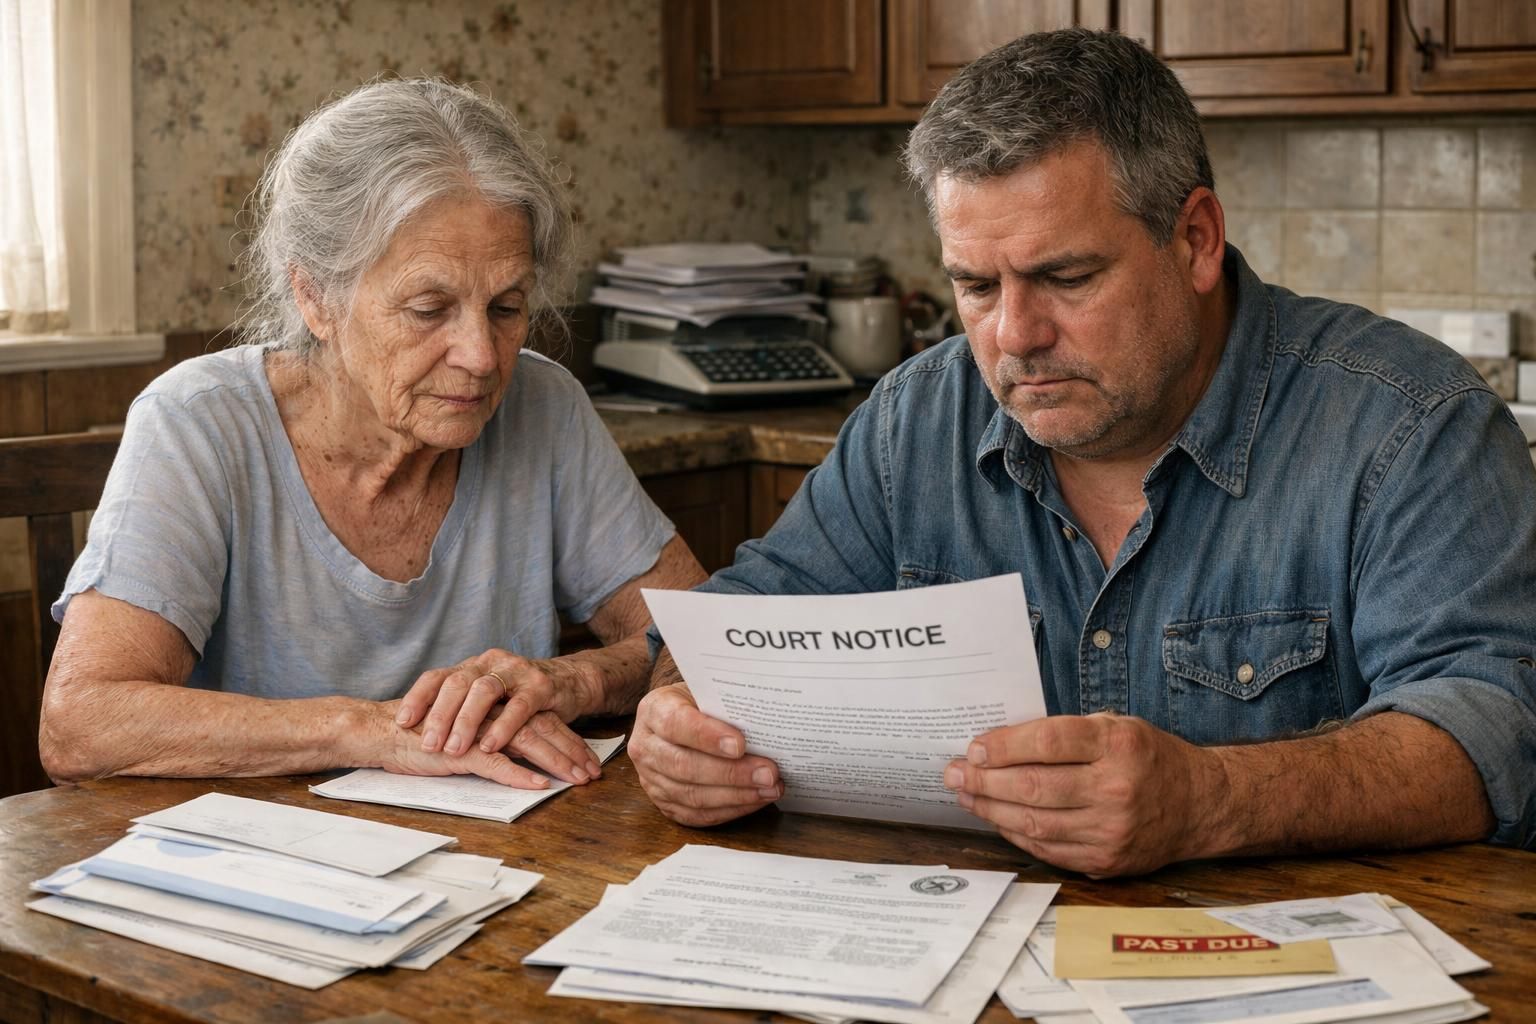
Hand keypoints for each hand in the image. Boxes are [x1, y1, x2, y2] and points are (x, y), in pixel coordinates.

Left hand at [394, 649, 599, 784]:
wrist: (569, 682)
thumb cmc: (519, 696)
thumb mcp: (485, 699)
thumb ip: (459, 708)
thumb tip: (416, 731)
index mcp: (471, 665)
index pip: (436, 677)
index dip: (418, 698)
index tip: (401, 722)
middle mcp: (490, 663)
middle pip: (457, 683)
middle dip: (440, 715)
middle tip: (427, 743)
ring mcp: (516, 671)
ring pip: (485, 691)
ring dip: (467, 722)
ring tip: (454, 749)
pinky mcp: (540, 686)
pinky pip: (519, 706)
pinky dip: (503, 726)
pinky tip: (491, 745)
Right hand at [630, 683, 782, 825]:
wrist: (677, 720)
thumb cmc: (699, 704)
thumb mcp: (706, 692)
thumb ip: (725, 705)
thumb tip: (765, 722)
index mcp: (653, 711)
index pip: (676, 724)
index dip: (707, 736)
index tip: (740, 744)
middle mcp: (645, 747)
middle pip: (685, 766)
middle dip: (732, 773)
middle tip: (768, 773)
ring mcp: (651, 779)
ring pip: (692, 796)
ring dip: (737, 795)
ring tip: (770, 789)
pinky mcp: (664, 804)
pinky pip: (697, 815)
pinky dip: (730, 810)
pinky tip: (755, 800)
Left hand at [944, 712, 1227, 876]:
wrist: (1200, 805)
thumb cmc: (1148, 757)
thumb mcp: (1116, 726)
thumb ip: (1066, 733)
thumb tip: (998, 744)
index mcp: (1119, 744)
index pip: (1048, 741)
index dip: (1004, 745)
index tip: (974, 746)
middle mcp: (1117, 788)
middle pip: (1034, 786)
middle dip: (984, 779)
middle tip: (953, 772)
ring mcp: (1112, 830)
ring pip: (1035, 822)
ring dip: (991, 808)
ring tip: (966, 794)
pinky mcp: (1106, 861)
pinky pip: (1047, 848)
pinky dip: (1015, 833)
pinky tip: (996, 817)